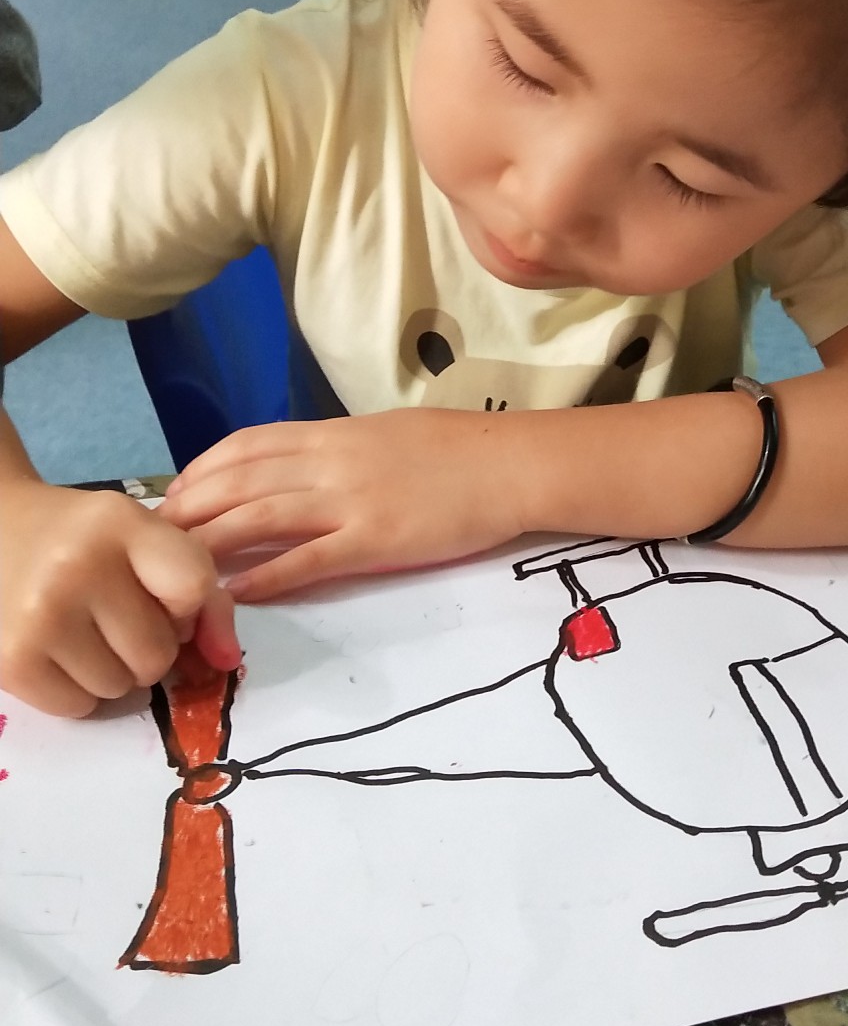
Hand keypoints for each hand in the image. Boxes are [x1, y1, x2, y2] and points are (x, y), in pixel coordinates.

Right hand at [0, 478, 239, 717]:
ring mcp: (39, 615)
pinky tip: (60, 652)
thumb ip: (200, 591)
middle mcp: (77, 566)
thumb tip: (228, 661)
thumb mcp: (144, 540)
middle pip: (158, 654)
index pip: (193, 589)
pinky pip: (79, 708)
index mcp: (120, 523)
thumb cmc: (83, 539)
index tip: (165, 597)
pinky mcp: (12, 660)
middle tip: (116, 618)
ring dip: (114, 672)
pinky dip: (78, 691)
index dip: (187, 607)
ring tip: (86, 632)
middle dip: (148, 647)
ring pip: (121, 689)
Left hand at [160, 410, 527, 601]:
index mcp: (334, 433)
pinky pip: (307, 560)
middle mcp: (332, 462)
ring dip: (211, 542)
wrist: (511, 464)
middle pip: (240, 480)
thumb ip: (338, 450)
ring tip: (177, 567)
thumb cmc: (457, 450)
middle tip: (157, 537)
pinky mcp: (376, 541)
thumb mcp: (386, 434)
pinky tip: (236, 592)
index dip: (203, 468)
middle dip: (191, 508)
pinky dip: (265, 575)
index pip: (248, 444)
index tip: (175, 493)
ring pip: (260, 517)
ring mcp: (352, 501)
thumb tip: (299, 468)